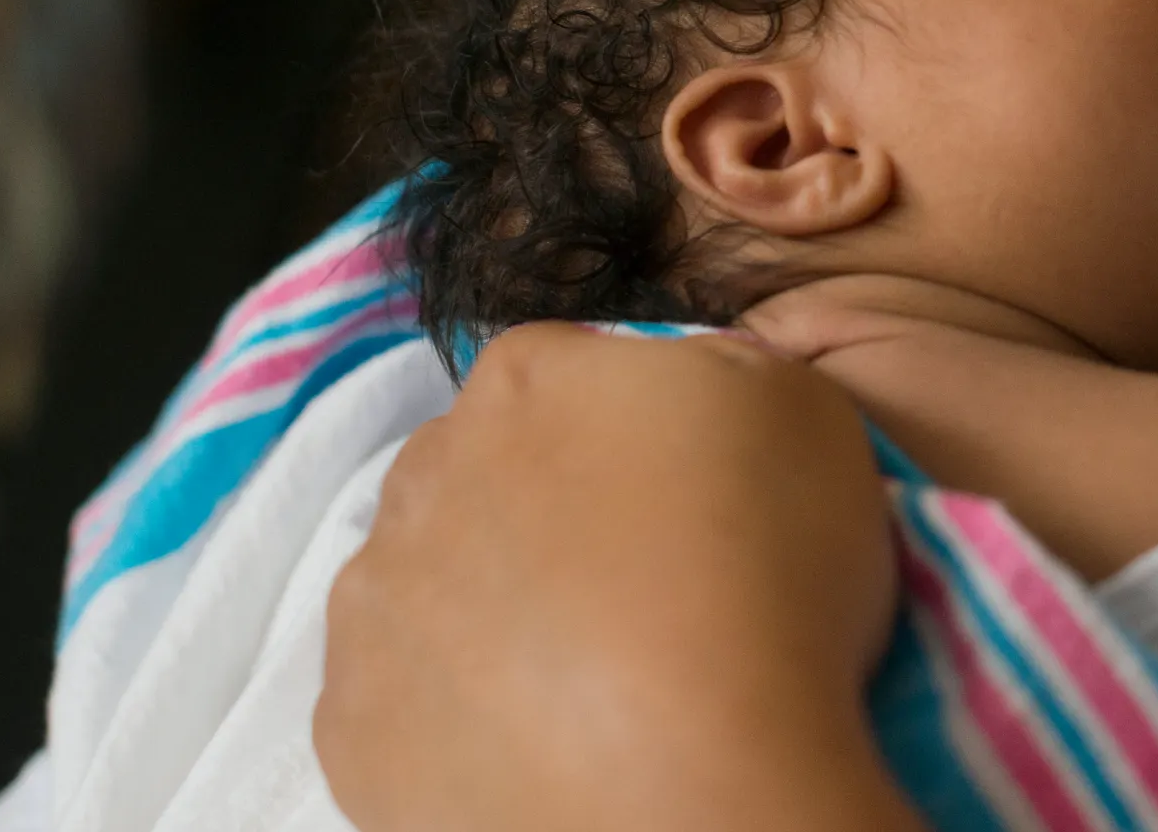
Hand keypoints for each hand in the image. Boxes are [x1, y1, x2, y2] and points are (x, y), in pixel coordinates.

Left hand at [315, 324, 922, 831]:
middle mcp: (424, 475)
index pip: (567, 369)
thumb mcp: (805, 411)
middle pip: (482, 469)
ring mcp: (374, 605)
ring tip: (591, 676)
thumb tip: (683, 388)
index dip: (631, 430)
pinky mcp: (353, 726)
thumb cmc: (765, 582)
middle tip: (640, 587)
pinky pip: (405, 699)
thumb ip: (720, 372)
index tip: (684, 495)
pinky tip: (541, 738)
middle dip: (542, 510)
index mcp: (528, 379)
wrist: (694, 788)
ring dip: (488, 609)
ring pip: (430, 582)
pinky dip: (459, 714)